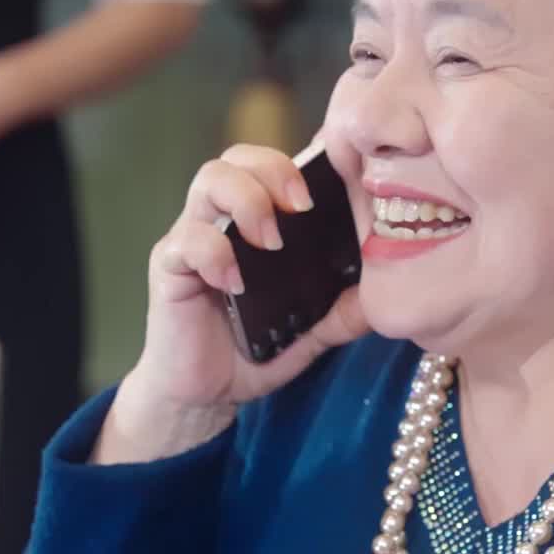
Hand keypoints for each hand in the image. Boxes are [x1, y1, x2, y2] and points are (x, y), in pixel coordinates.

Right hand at [105, 138, 368, 446]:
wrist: (204, 396)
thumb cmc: (251, 353)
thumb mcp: (309, 333)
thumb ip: (341, 312)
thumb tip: (384, 297)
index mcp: (256, 224)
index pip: (272, 166)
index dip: (300, 159)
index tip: (334, 180)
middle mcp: (223, 221)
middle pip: (237, 157)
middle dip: (274, 169)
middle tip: (303, 206)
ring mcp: (193, 239)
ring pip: (208, 180)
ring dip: (246, 200)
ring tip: (271, 241)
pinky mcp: (169, 268)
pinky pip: (185, 240)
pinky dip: (213, 254)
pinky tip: (236, 283)